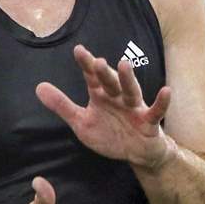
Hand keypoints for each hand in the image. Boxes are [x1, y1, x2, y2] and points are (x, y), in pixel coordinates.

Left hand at [36, 44, 173, 169]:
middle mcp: (118, 98)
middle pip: (110, 82)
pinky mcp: (149, 122)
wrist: (137, 153)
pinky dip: (162, 102)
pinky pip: (156, 111)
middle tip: (96, 61)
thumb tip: (38, 87)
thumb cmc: (110, 134)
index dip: (86, 65)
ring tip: (123, 64)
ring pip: (131, 91)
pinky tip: (166, 91)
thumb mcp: (81, 122)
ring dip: (127, 79)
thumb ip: (62, 105)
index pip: (92, 78)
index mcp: (101, 96)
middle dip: (104, 72)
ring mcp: (135, 108)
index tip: (78, 50)